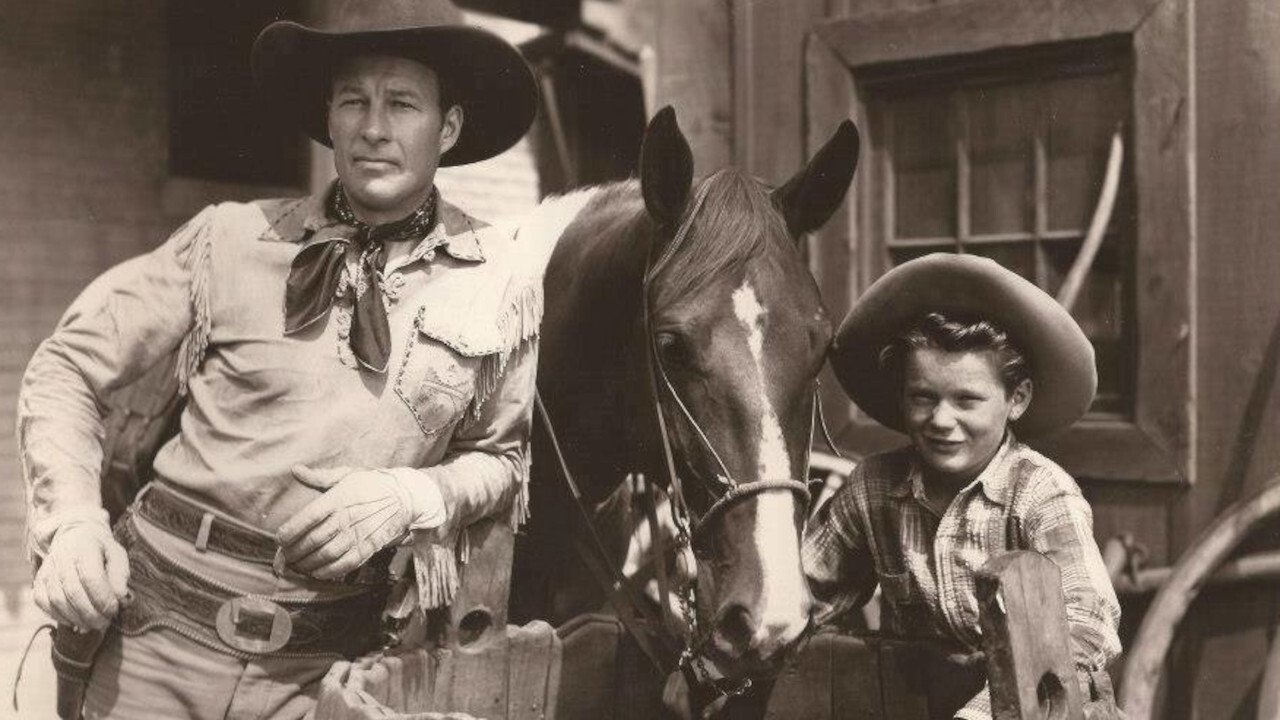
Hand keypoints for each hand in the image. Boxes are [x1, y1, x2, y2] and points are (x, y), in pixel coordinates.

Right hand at [32, 521, 128, 630]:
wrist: (74, 537)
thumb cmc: (101, 550)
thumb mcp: (117, 554)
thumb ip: (121, 574)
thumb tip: (122, 598)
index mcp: (84, 548)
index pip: (91, 577)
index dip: (102, 598)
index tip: (114, 610)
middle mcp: (61, 558)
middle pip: (73, 592)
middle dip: (91, 613)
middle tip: (105, 623)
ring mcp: (47, 570)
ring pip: (57, 601)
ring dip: (76, 618)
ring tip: (93, 625)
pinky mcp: (38, 582)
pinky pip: (44, 604)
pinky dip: (60, 616)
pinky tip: (76, 621)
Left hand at [279, 465, 441, 579]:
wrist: (405, 496)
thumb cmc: (372, 484)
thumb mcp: (346, 474)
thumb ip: (319, 476)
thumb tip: (295, 469)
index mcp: (336, 499)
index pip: (304, 519)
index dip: (288, 534)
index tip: (280, 540)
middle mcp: (345, 518)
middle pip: (311, 541)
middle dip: (294, 553)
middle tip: (285, 558)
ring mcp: (358, 534)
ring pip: (326, 556)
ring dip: (308, 565)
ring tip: (299, 566)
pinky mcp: (369, 546)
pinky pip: (345, 564)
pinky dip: (329, 572)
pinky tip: (319, 573)